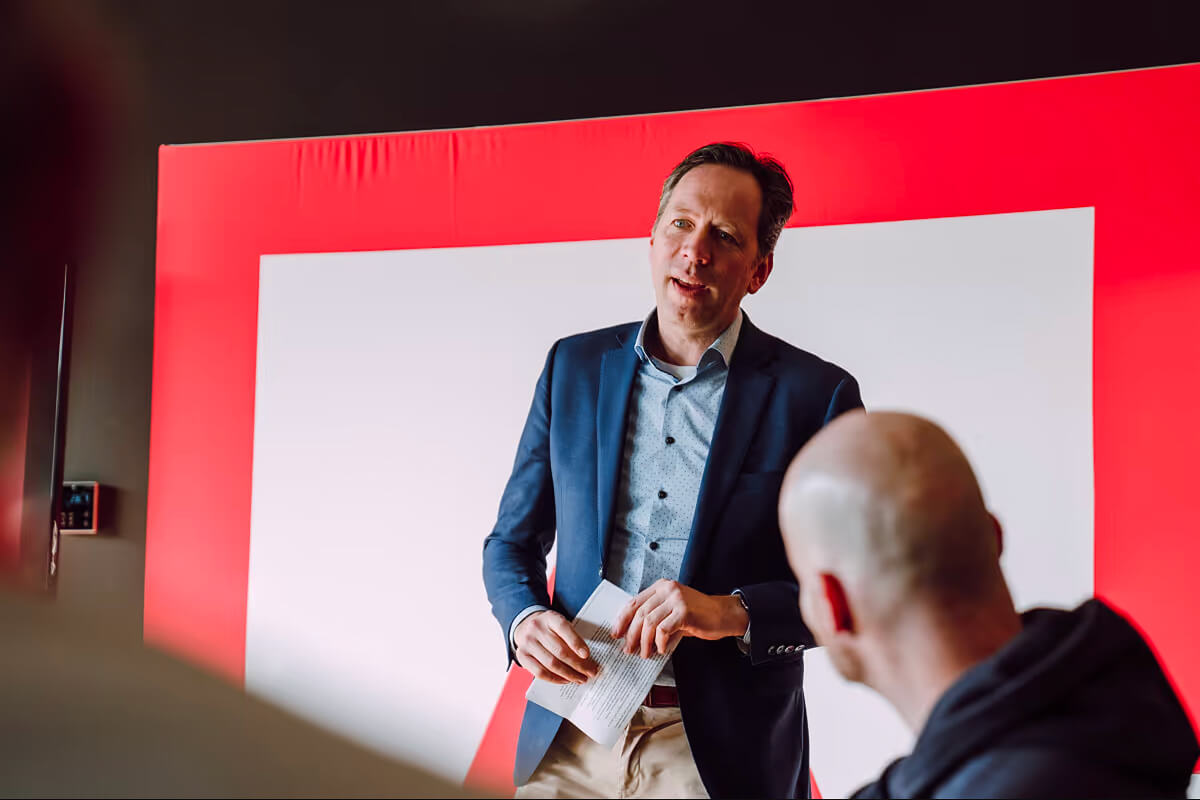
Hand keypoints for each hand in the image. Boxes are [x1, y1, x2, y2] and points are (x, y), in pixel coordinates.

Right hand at [513, 610, 599, 684]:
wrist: (527, 626)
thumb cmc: (550, 628)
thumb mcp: (560, 624)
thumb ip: (572, 636)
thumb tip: (587, 659)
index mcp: (550, 617)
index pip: (564, 628)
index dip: (576, 642)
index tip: (587, 655)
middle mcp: (536, 628)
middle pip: (560, 651)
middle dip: (578, 665)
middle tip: (590, 672)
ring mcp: (527, 642)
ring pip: (551, 664)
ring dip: (569, 675)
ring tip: (580, 678)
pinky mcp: (522, 656)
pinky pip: (540, 673)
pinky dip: (555, 679)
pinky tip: (565, 680)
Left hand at [610, 579, 749, 658]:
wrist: (723, 614)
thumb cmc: (698, 615)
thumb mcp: (673, 610)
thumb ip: (655, 616)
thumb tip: (633, 634)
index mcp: (661, 587)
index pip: (633, 602)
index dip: (622, 619)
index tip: (616, 633)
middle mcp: (667, 589)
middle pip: (639, 613)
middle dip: (631, 634)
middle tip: (628, 649)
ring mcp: (676, 599)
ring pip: (649, 623)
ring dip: (645, 642)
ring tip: (645, 653)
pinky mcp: (685, 611)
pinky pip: (663, 630)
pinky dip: (660, 643)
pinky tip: (662, 649)